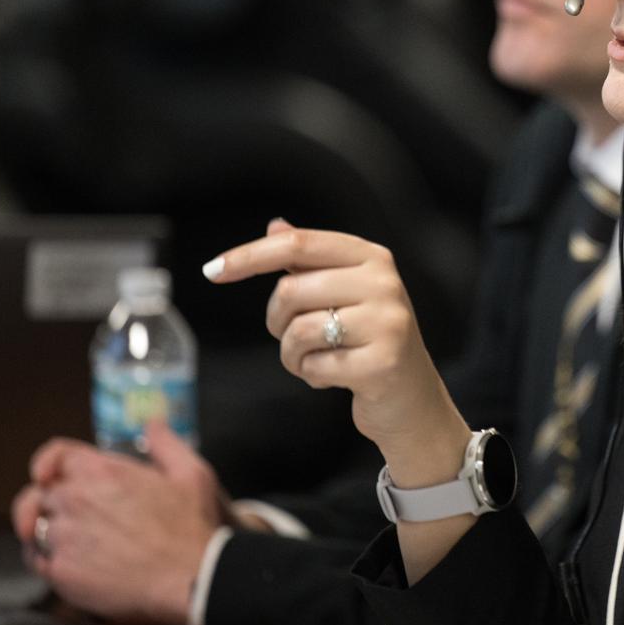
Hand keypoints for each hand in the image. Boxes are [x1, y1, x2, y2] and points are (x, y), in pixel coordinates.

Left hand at [10, 422, 222, 624]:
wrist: (191, 579)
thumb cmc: (192, 527)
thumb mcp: (191, 473)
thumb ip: (166, 444)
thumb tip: (153, 424)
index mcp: (102, 470)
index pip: (55, 455)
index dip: (46, 463)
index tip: (43, 476)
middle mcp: (76, 499)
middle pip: (41, 494)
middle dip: (54, 504)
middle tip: (78, 520)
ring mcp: (65, 536)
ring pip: (37, 529)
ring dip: (51, 534)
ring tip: (80, 546)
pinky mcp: (61, 571)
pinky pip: (38, 562)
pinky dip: (50, 562)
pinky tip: (76, 567)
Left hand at [206, 221, 469, 484]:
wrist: (411, 399)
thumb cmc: (369, 341)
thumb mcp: (345, 293)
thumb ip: (311, 260)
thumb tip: (275, 225)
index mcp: (372, 257)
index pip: (299, 244)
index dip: (250, 256)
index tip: (212, 271)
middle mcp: (384, 283)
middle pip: (291, 290)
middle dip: (277, 320)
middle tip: (291, 336)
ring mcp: (387, 323)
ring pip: (298, 330)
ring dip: (291, 354)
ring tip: (312, 360)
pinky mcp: (382, 363)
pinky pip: (314, 365)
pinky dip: (311, 375)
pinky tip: (333, 377)